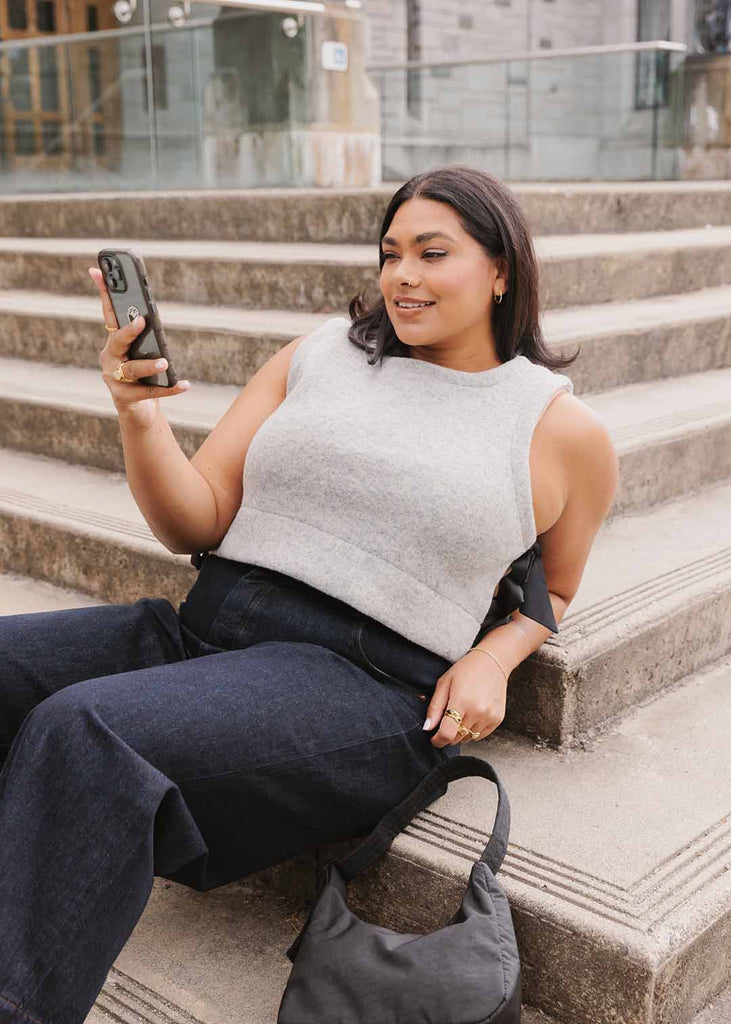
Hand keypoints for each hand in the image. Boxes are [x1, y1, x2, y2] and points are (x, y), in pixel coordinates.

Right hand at [88, 266, 189, 429]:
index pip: (109, 314)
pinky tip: (184, 384)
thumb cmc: (142, 375)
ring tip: (164, 362)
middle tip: (142, 322)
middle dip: (129, 331)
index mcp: (114, 342)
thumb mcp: (143, 351)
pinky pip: (149, 392)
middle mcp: (109, 358)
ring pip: (132, 369)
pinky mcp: (125, 397)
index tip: (98, 271)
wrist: (137, 409)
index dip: (103, 293)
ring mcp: (114, 378)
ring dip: (149, 365)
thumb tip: (149, 315)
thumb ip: (145, 336)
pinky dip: (169, 388)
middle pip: (117, 341)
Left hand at [424, 650, 507, 747]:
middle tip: (447, 719)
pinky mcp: (497, 719)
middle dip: (448, 734)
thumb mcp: (444, 683)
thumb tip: (427, 728)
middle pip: (457, 738)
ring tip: (461, 713)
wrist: (493, 662)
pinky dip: (473, 730)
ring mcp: (489, 716)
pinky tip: (472, 715)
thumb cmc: (465, 670)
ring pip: (468, 738)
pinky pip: (480, 735)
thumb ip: (434, 707)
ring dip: (460, 732)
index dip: (437, 740)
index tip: (434, 738)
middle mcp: (478, 712)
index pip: (447, 734)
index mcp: (461, 702)